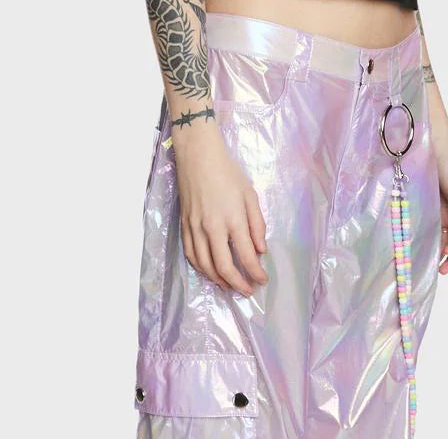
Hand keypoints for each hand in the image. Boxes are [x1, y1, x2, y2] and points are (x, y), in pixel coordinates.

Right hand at [172, 124, 269, 295]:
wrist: (198, 157)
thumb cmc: (227, 172)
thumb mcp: (249, 194)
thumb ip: (257, 224)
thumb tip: (260, 250)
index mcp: (233, 219)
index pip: (246, 255)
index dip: (256, 272)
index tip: (263, 280)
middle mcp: (213, 228)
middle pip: (224, 267)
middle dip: (238, 283)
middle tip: (248, 290)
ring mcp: (195, 228)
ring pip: (205, 266)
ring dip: (219, 280)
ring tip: (230, 285)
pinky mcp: (184, 226)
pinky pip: (191, 255)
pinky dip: (201, 268)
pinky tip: (210, 272)